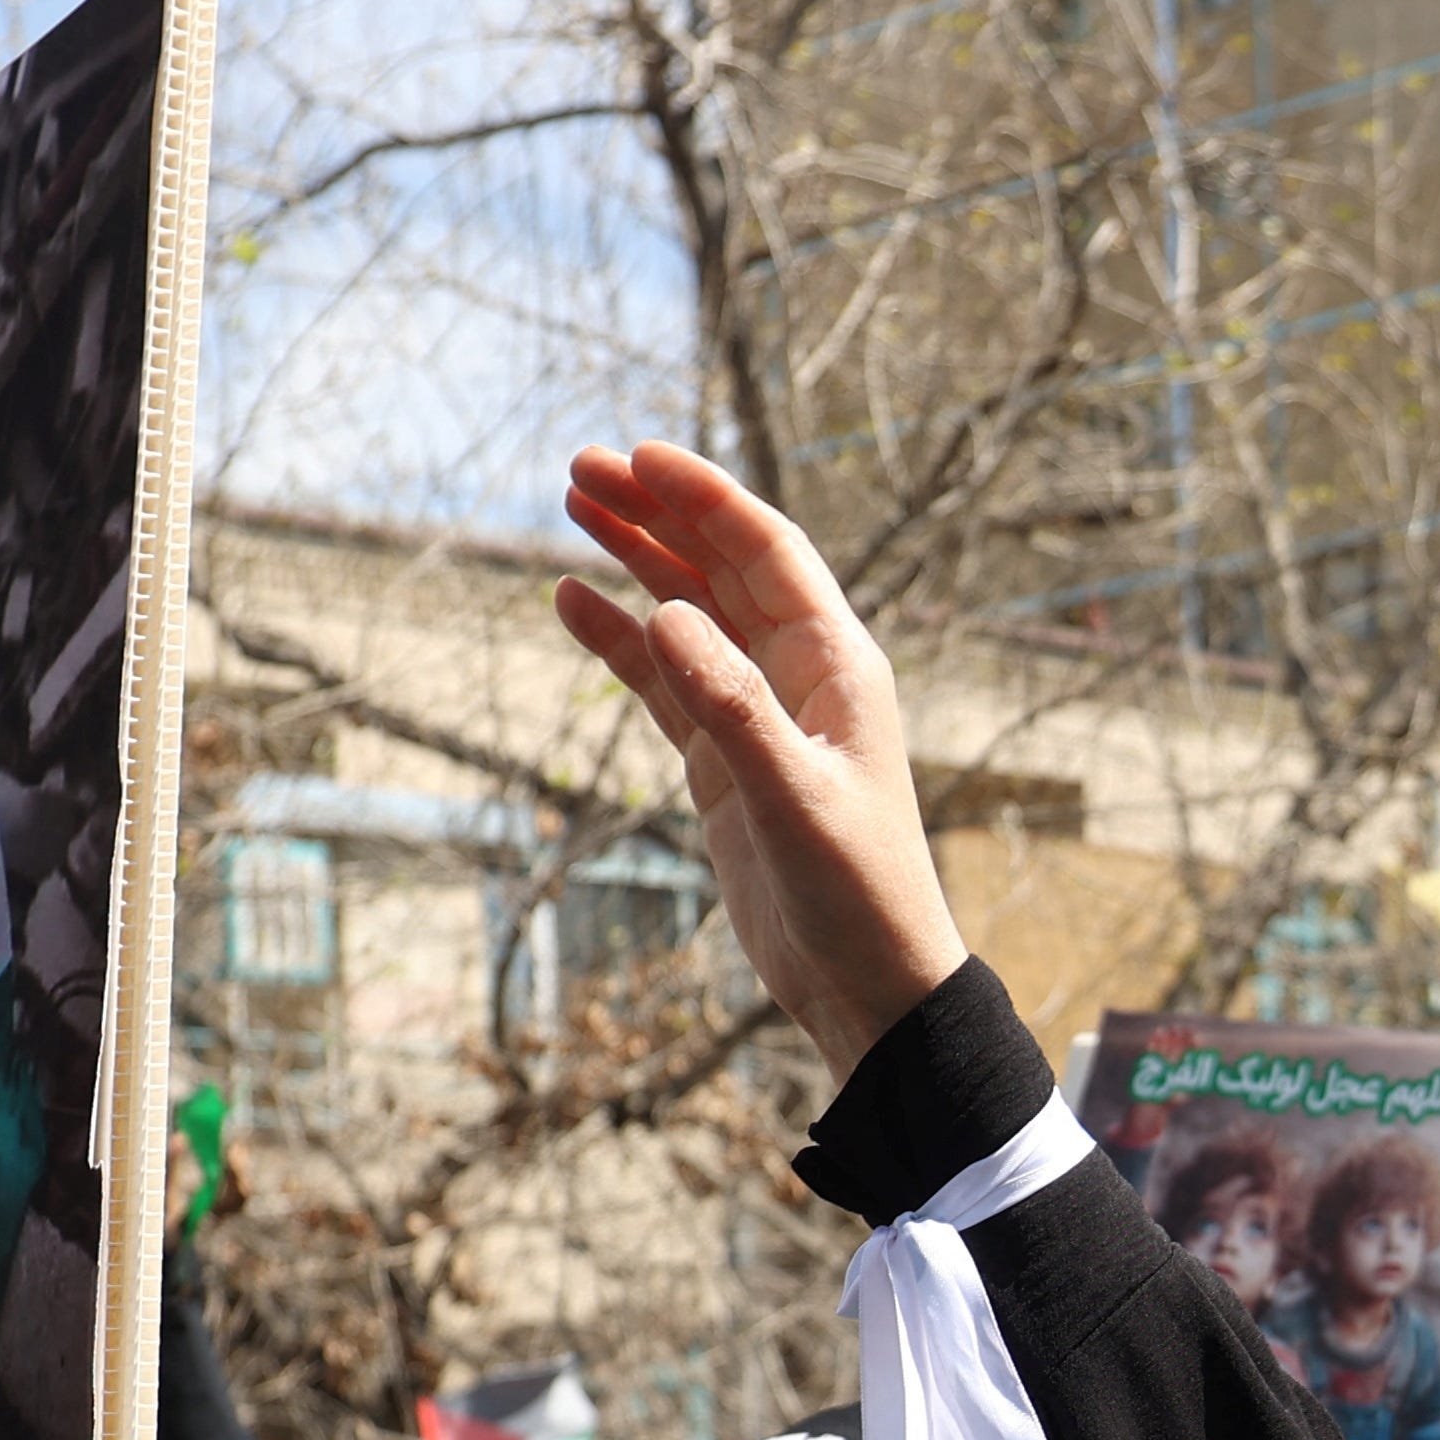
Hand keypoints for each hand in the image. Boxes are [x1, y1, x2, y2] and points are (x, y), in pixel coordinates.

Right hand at [551, 445, 968, 1073]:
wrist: (867, 984)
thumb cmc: (857, 892)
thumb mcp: (793, 797)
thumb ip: (732, 706)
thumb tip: (668, 614)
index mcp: (838, 666)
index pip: (766, 552)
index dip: (704, 497)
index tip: (637, 454)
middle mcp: (801, 676)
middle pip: (721, 567)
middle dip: (657, 512)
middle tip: (580, 468)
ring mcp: (759, 717)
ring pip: (689, 615)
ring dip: (637, 560)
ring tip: (572, 508)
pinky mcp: (726, 764)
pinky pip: (666, 683)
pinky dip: (622, 643)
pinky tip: (574, 603)